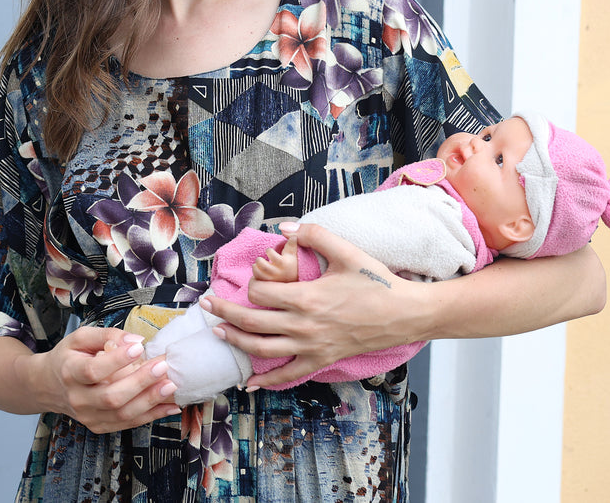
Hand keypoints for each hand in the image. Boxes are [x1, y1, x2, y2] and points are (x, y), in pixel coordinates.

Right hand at [35, 327, 179, 432]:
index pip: (93, 371)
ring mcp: (87, 416)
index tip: (139, 347)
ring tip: (170, 386)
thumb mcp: (80, 338)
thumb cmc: (68, 357)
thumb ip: (107, 335)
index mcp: (69, 372)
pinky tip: (169, 405)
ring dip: (150, 401)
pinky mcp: (98, 426)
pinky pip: (127, 424)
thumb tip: (136, 340)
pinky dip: (151, 416)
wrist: (49, 386)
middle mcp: (76, 398)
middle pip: (110, 396)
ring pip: (121, 414)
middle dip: (140, 382)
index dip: (117, 361)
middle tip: (163, 367)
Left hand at [200, 223, 424, 387]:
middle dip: (223, 313)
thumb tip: (285, 225)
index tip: (254, 279)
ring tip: (219, 332)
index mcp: (306, 297)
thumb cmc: (375, 281)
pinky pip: (288, 375)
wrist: (404, 314)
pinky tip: (248, 384)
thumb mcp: (346, 250)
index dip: (251, 285)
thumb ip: (314, 233)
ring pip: (262, 350)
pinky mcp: (321, 360)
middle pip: (251, 322)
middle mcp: (303, 325)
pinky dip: (266, 381)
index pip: (260, 295)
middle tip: (205, 305)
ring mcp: (312, 346)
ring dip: (236, 341)